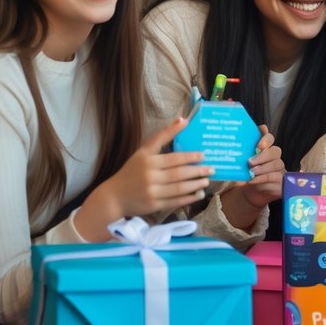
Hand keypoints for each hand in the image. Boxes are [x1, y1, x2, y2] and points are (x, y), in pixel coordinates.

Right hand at [77, 116, 209, 239]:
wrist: (114, 196)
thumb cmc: (132, 170)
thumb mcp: (143, 151)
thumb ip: (163, 135)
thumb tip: (183, 119)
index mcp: (147, 161)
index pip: (173, 158)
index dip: (190, 157)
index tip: (203, 155)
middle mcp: (149, 176)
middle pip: (178, 174)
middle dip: (197, 171)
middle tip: (211, 169)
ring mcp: (152, 192)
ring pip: (179, 188)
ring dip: (195, 185)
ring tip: (206, 180)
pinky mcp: (154, 205)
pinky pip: (175, 201)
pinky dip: (189, 198)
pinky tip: (199, 194)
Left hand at [240, 125, 284, 209]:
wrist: (252, 193)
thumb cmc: (248, 176)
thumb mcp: (242, 166)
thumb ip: (240, 158)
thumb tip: (232, 162)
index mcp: (265, 150)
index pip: (269, 139)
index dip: (266, 139)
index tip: (258, 144)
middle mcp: (275, 159)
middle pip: (275, 151)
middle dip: (263, 156)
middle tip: (250, 162)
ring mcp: (280, 170)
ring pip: (277, 165)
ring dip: (263, 169)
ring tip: (251, 173)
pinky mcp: (283, 182)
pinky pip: (277, 179)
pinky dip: (264, 180)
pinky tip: (255, 183)